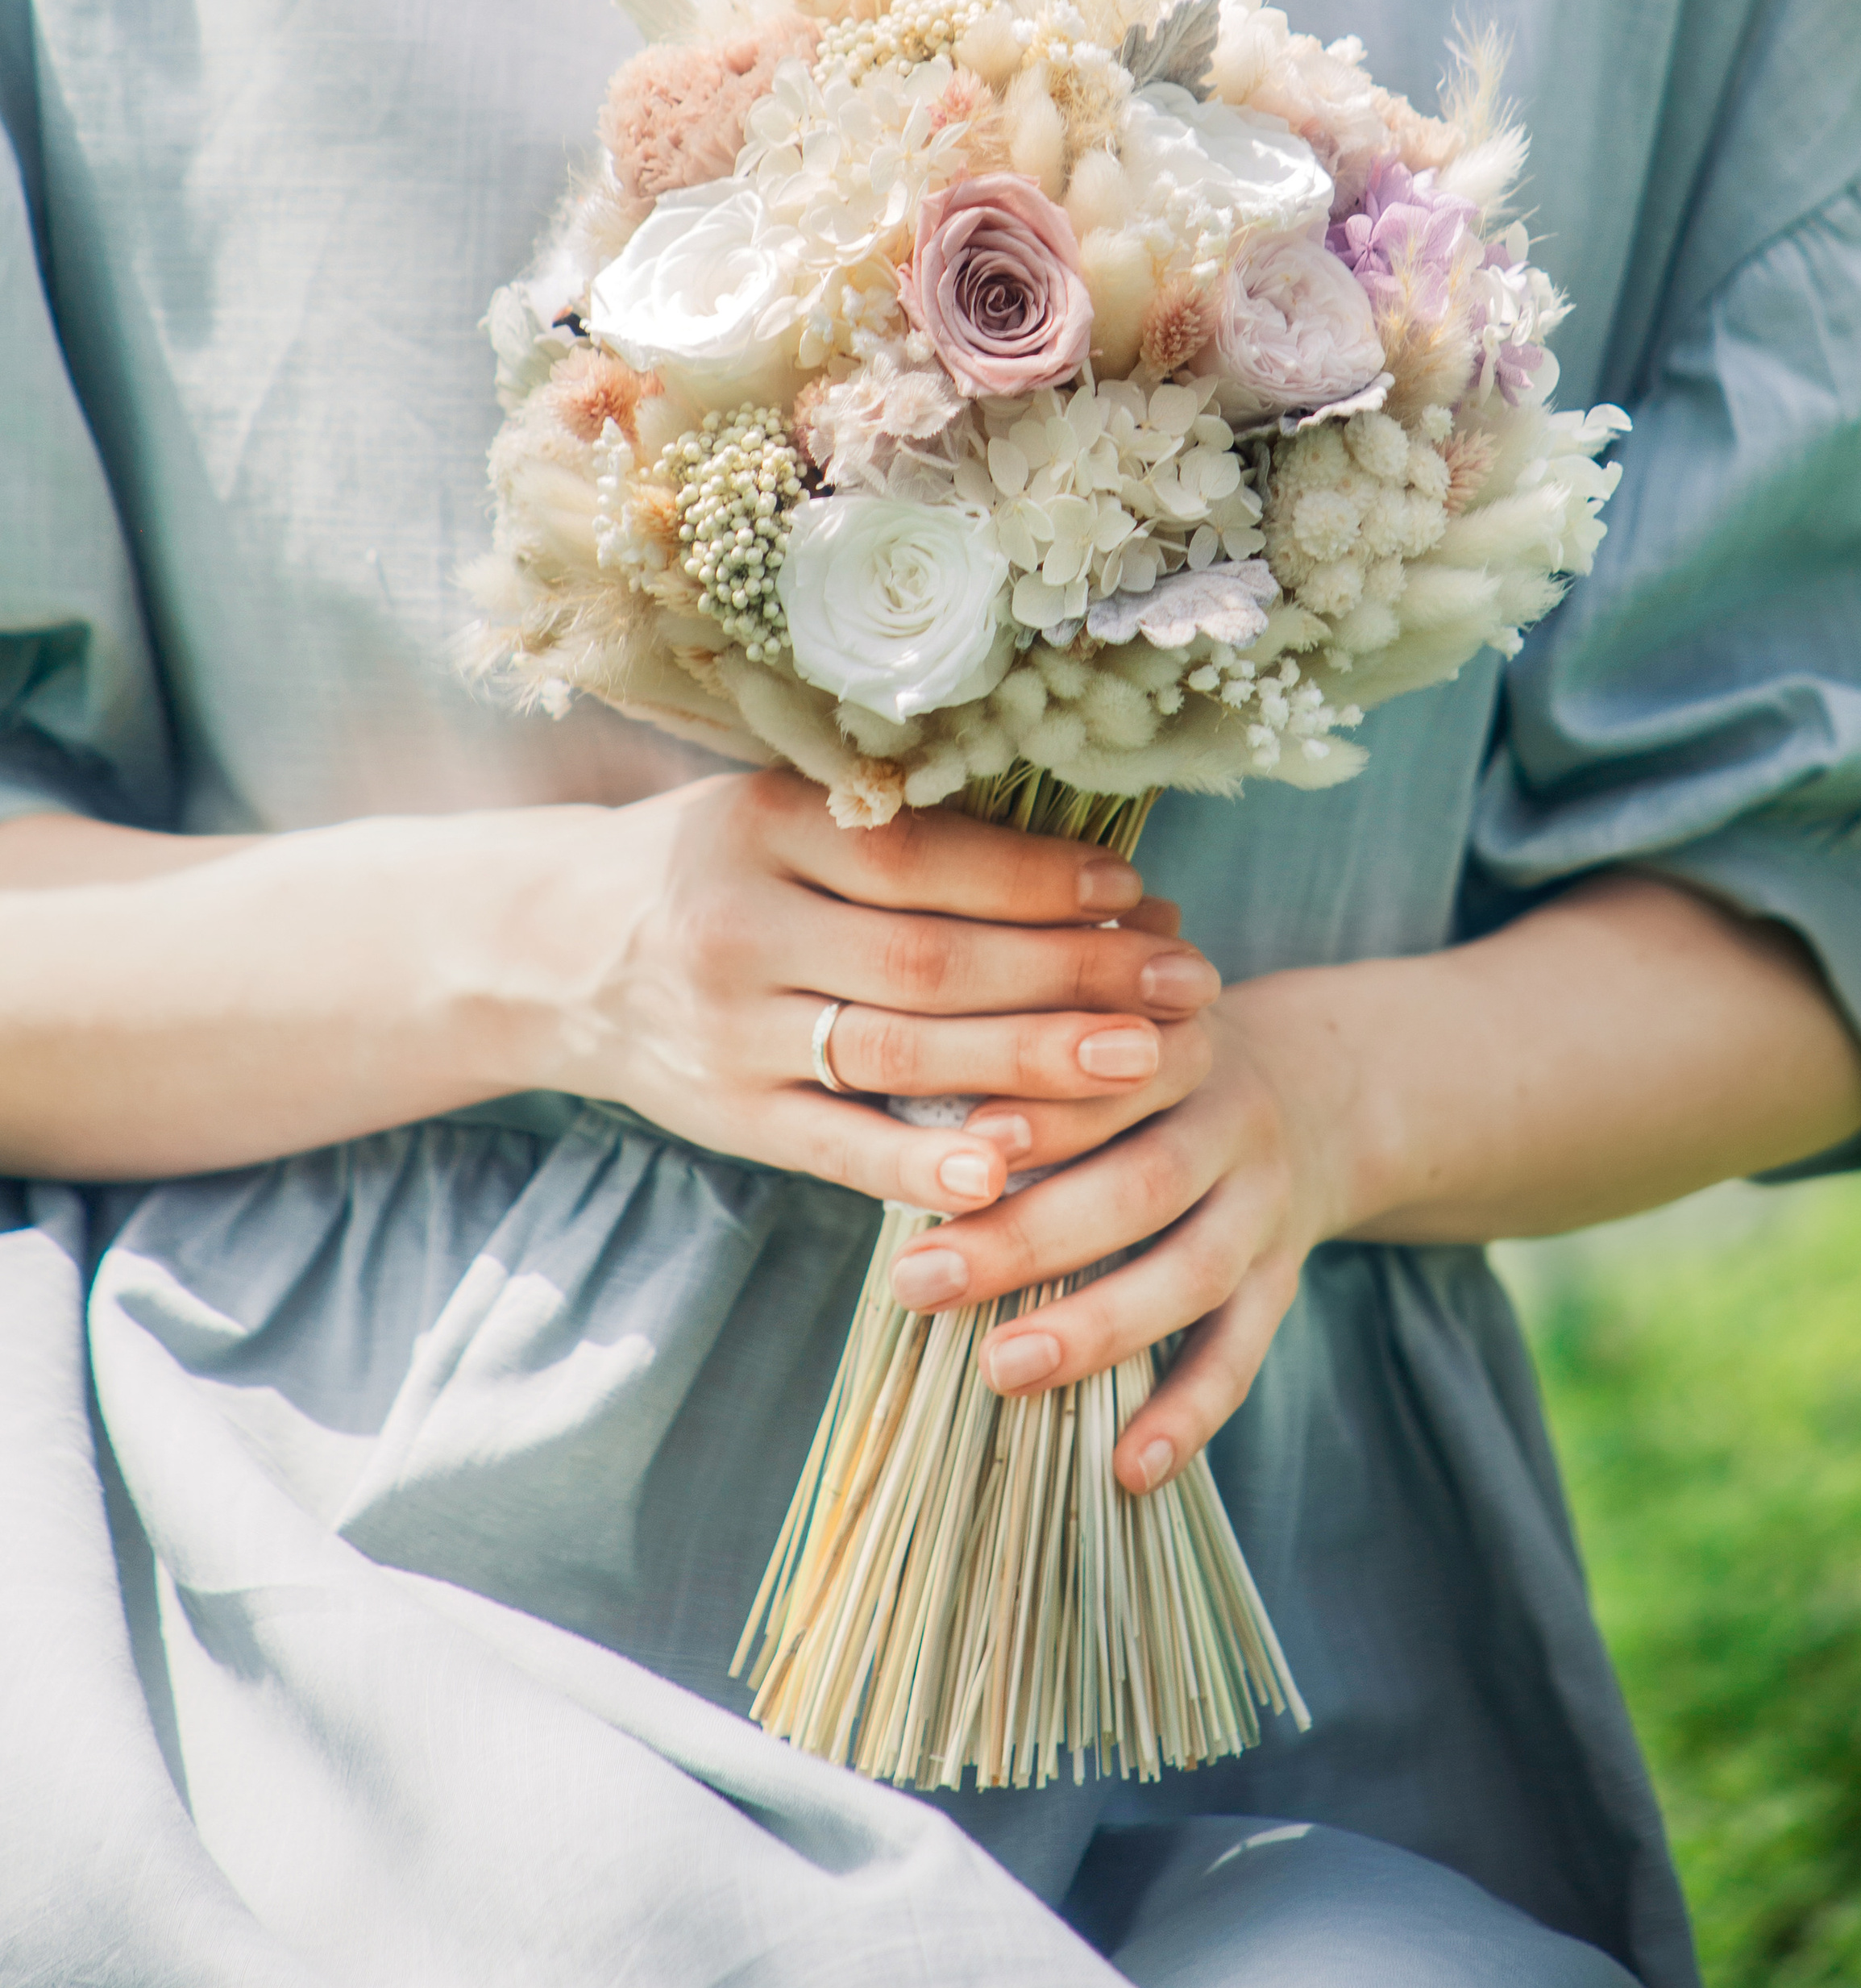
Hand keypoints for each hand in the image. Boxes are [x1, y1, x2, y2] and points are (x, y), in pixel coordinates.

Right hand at [533, 770, 1218, 1219]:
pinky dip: (921, 1160)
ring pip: (897, 1051)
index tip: (1136, 889)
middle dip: (1069, 972)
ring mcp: (731, 1031)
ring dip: (1028, 1061)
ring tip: (1140, 1062)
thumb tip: (1080, 859)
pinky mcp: (730, 1116)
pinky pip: (836, 1147)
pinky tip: (1008, 1173)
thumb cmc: (708, 867)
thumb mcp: (778, 813)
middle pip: (928, 958)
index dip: (1036, 877)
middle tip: (1183, 983)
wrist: (551, 948)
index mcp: (762, 827)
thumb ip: (897, 834)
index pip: (921, 858)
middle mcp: (741, 927)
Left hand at [886, 964, 1360, 1494]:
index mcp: (1173, 1044)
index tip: (962, 1142)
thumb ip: (1029, 1056)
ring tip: (1000, 1370)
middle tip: (919, 1279)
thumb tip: (897, 1124)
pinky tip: (1127, 1468)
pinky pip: (1240, 1355)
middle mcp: (1229, 1121)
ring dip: (1096, 1328)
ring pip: (1192, 1272)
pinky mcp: (1282, 1281)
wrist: (1316, 1089)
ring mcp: (1264, 1206)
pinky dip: (1186, 1415)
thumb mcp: (1110, 1028)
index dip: (1043, 1112)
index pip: (1109, 1074)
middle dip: (1028, 1237)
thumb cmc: (1149, 1069)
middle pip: (1139, 1183)